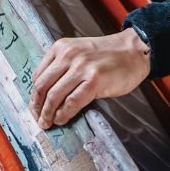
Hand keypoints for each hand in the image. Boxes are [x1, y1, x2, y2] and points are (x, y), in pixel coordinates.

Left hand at [30, 30, 150, 129]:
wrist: (135, 50)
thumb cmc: (109, 55)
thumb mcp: (80, 52)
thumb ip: (63, 67)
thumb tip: (48, 95)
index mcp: (61, 47)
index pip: (38, 75)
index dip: (34, 95)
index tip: (35, 107)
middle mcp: (69, 55)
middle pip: (42, 86)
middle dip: (37, 107)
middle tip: (39, 119)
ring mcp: (82, 67)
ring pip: (54, 95)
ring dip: (48, 113)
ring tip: (48, 123)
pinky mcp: (94, 80)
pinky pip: (72, 102)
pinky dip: (64, 114)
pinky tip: (62, 119)